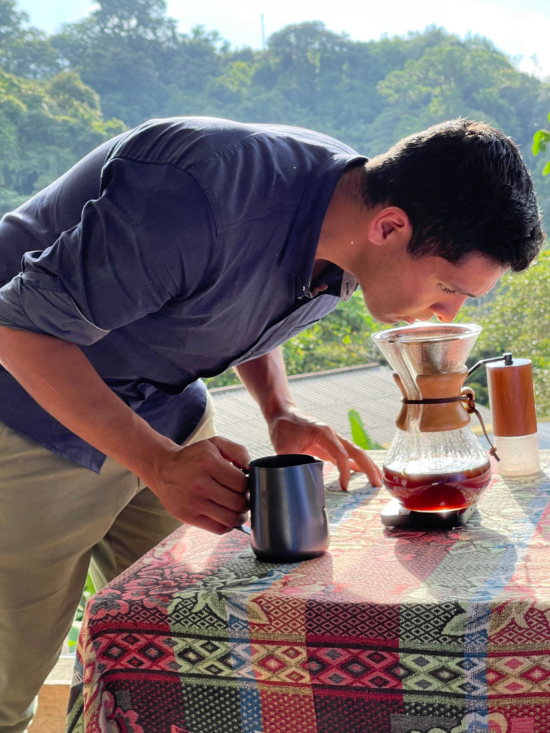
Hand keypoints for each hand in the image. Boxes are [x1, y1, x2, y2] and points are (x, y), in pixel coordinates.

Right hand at [149, 436, 249, 533]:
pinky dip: (228, 526)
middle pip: (238, 503)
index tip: (246, 486)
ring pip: (230, 519)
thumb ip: (237, 451)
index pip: (242, 484)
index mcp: (209, 464)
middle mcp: (201, 484)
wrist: (163, 468)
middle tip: (244, 499)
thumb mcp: (215, 444)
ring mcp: (194, 503)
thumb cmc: (193, 457)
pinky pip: (218, 528)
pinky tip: (227, 517)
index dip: (249, 486)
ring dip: (240, 516)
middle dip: (246, 502)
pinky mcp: (188, 516)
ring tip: (239, 510)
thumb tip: (251, 468)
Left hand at [267, 408, 382, 489]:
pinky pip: (346, 454)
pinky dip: (355, 464)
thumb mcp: (283, 448)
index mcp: (323, 434)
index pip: (341, 455)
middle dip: (369, 468)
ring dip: (367, 465)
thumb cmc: (282, 427)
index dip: (345, 472)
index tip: (344, 487)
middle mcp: (332, 435)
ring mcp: (332, 439)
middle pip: (357, 451)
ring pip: (355, 452)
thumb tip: (298, 482)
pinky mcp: (329, 444)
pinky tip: (362, 472)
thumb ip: (292, 464)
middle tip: (377, 484)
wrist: (282, 413)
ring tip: (377, 480)